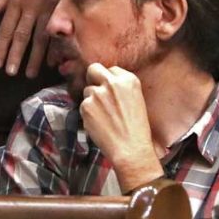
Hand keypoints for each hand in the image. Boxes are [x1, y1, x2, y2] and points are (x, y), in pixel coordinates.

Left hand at [0, 0, 64, 77]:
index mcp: (17, 1)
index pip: (6, 29)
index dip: (0, 47)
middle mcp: (31, 8)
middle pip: (21, 37)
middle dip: (15, 56)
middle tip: (10, 73)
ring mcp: (48, 9)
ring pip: (39, 38)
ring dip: (34, 58)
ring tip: (29, 73)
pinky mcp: (64, 9)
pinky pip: (58, 32)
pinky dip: (55, 48)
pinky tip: (52, 62)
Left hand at [80, 63, 160, 190]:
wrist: (130, 148)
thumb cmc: (136, 128)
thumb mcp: (136, 100)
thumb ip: (121, 88)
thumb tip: (104, 82)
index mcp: (129, 80)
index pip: (111, 69)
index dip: (108, 80)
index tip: (109, 90)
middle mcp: (112, 83)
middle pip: (93, 69)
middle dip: (93, 78)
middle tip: (97, 92)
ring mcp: (97, 94)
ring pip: (87, 91)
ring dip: (91, 100)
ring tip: (104, 116)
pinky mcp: (86, 106)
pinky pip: (82, 105)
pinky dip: (88, 113)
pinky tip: (99, 123)